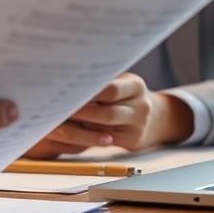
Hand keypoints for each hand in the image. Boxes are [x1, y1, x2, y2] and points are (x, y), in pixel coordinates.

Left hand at [23, 73, 193, 156]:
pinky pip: (106, 140)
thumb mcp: (121, 81)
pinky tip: (71, 131)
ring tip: (59, 120)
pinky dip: (87, 136)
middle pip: (107, 112)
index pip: (110, 89)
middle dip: (81, 112)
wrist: (156, 117)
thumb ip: (101, 79)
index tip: (65, 91)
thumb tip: (66, 71)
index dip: (87, 92)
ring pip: (104, 128)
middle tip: (57, 109)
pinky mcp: (133, 141)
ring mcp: (138, 125)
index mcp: (135, 85)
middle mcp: (141, 106)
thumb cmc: (126, 95)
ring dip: (81, 126)